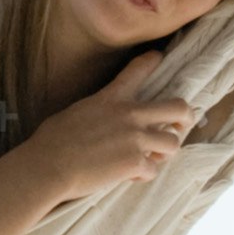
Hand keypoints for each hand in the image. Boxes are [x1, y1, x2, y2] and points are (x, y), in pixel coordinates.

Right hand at [13, 50, 197, 207]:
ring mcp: (135, 139)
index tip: (158, 58)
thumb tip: (103, 118)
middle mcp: (129, 114)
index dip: (152, 60)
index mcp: (111, 98)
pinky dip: (142, 175)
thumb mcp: (76, 111)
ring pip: (173, 143)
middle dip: (185, 116)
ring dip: (163, 153)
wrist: (48, 166)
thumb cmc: (52, 140)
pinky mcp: (135, 163)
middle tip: (181, 125)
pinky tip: (128, 176)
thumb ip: (99, 110)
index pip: (138, 70)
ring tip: (151, 158)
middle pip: (177, 107)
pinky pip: (152, 170)